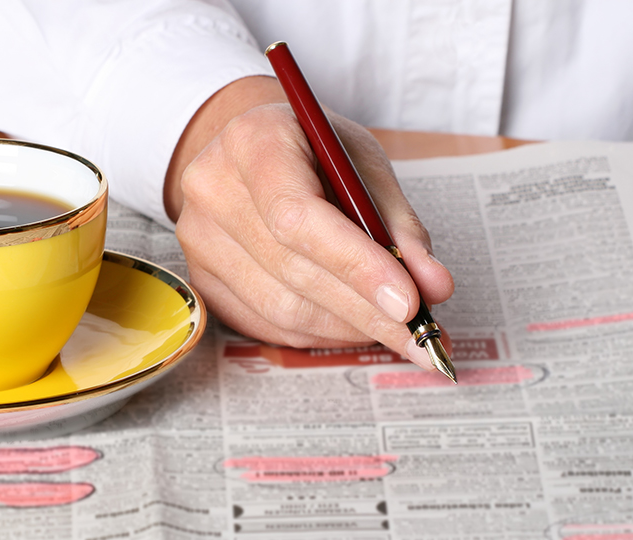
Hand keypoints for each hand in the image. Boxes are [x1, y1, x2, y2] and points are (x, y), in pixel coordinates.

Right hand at [165, 77, 453, 369]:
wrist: (251, 151)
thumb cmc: (311, 151)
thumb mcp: (362, 164)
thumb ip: (398, 224)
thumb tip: (434, 286)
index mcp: (253, 140)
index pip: (298, 216)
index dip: (356, 265)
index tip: (410, 303)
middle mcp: (212, 188)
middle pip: (293, 270)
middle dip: (367, 311)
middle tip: (424, 336)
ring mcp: (198, 238)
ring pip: (282, 309)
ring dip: (349, 328)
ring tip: (397, 331)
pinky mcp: (201, 279)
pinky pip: (268, 324)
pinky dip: (321, 332)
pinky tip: (353, 324)